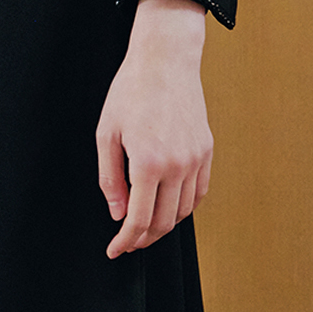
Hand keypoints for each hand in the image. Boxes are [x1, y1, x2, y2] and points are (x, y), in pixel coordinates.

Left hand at [96, 0, 213, 258]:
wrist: (165, 61)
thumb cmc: (130, 91)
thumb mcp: (106, 134)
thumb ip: (110, 179)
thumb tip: (118, 213)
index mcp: (148, 162)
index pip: (139, 219)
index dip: (126, 241)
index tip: (115, 250)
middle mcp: (177, 165)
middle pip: (164, 222)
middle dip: (144, 239)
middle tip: (128, 243)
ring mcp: (196, 158)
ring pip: (184, 211)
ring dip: (165, 226)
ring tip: (146, 227)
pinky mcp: (206, 150)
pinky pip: (199, 192)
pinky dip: (184, 207)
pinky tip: (169, 208)